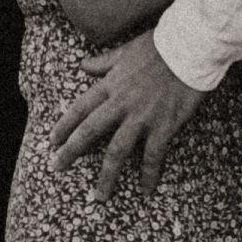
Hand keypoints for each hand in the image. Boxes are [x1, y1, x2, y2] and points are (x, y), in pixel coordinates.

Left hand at [48, 32, 210, 191]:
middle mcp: (121, 103)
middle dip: (71, 152)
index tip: (52, 142)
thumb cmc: (159, 46)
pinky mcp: (163, 125)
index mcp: (111, 85)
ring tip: (100, 196)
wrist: (190, 48)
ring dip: (107, 176)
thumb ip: (103, 62)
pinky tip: (145, 191)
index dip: (64, 126)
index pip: (80, 108)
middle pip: (90, 132)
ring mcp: (142, 117)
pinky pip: (152, 156)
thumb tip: (82, 65)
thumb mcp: (125, 51)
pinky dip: (148, 175)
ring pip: (117, 151)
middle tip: (57, 168)